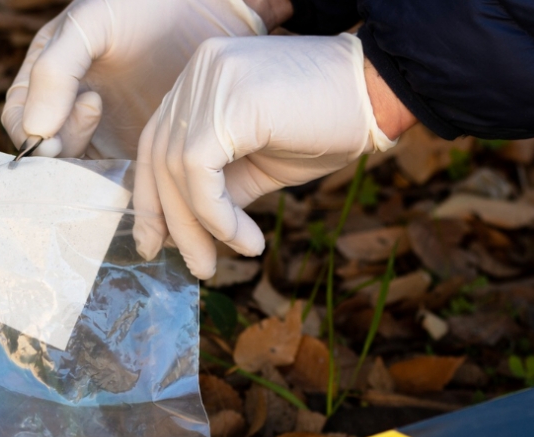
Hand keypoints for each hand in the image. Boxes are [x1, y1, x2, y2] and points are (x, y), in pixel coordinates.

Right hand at [1, 0, 268, 159]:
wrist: (207, 11)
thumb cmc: (145, 6)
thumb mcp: (92, 23)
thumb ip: (56, 70)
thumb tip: (35, 131)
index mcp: (45, 78)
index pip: (19, 121)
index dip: (31, 135)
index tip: (58, 133)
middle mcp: (66, 109)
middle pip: (44, 153)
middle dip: (61, 149)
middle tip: (95, 110)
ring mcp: (100, 133)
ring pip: (76, 171)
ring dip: (88, 167)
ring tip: (118, 123)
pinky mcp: (131, 150)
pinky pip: (112, 178)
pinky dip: (116, 177)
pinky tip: (136, 152)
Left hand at [134, 33, 397, 278]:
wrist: (381, 94)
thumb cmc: (325, 126)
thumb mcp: (256, 164)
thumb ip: (215, 187)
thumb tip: (179, 233)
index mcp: (198, 79)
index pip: (156, 144)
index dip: (152, 198)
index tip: (157, 244)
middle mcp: (197, 72)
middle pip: (161, 158)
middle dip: (172, 222)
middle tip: (196, 268)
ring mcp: (210, 81)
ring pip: (176, 170)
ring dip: (198, 228)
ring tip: (221, 262)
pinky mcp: (229, 103)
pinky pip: (200, 173)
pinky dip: (216, 216)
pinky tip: (245, 240)